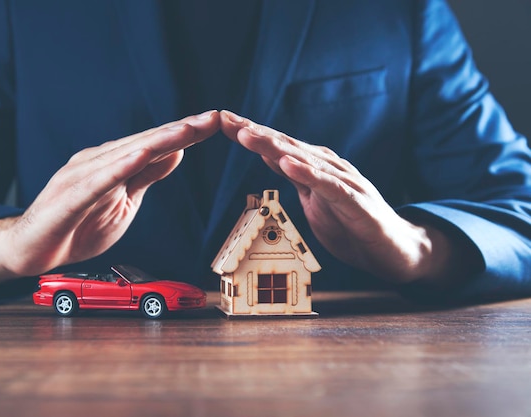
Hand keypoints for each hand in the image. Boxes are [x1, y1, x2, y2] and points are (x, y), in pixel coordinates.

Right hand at [0, 111, 219, 282]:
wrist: (30, 251)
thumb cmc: (76, 226)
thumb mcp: (123, 201)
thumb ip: (146, 176)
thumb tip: (176, 153)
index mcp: (112, 164)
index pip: (155, 145)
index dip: (186, 133)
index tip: (215, 122)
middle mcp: (97, 162)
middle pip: (146, 142)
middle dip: (182, 129)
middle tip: (214, 117)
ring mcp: (81, 176)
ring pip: (126, 154)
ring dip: (159, 140)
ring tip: (188, 129)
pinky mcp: (68, 196)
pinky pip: (98, 180)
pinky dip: (120, 166)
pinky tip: (141, 155)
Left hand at [220, 110, 461, 284]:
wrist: (396, 251)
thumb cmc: (353, 225)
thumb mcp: (315, 201)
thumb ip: (297, 178)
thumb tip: (272, 158)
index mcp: (316, 168)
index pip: (278, 146)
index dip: (250, 133)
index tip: (221, 121)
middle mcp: (329, 167)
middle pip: (286, 146)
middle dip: (254, 131)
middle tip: (224, 118)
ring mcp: (344, 182)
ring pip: (304, 159)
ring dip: (274, 146)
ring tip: (247, 134)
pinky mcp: (355, 202)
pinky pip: (329, 186)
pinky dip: (308, 174)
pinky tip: (288, 164)